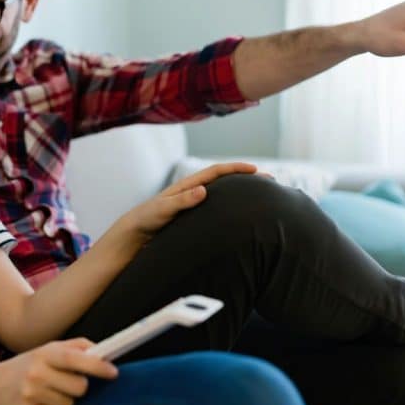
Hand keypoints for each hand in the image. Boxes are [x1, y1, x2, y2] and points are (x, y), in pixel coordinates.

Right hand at [0, 338, 117, 404]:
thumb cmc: (25, 366)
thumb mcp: (46, 350)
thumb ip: (75, 347)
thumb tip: (102, 351)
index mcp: (44, 354)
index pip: (75, 359)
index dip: (97, 366)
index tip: (114, 372)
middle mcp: (36, 372)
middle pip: (79, 387)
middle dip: (78, 387)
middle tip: (64, 383)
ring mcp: (30, 394)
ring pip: (69, 404)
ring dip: (64, 400)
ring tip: (47, 393)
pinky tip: (38, 404)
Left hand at [120, 161, 258, 240]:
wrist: (134, 235)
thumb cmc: (147, 220)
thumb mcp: (164, 209)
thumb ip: (182, 201)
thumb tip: (204, 190)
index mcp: (188, 186)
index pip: (217, 172)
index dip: (237, 169)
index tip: (256, 170)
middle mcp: (193, 192)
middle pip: (225, 181)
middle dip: (246, 179)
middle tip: (270, 181)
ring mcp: (194, 205)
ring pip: (224, 196)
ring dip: (242, 194)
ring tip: (263, 199)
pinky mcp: (194, 218)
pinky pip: (218, 210)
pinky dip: (232, 210)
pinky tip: (243, 220)